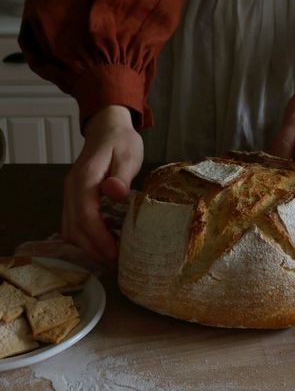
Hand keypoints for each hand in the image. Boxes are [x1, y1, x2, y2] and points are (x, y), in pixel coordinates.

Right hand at [62, 105, 143, 264]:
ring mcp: (70, 193)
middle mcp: (71, 188)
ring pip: (70, 228)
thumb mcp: (128, 154)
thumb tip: (114, 192)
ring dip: (87, 245)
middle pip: (73, 227)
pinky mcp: (74, 197)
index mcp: (85, 178)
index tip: (113, 254)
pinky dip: (85, 236)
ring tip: (111, 255)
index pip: (85, 214)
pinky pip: (73, 222)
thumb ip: (121, 175)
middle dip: (92, 248)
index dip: (98, 238)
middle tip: (115, 262)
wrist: (107, 128)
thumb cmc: (121, 141)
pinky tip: (104, 240)